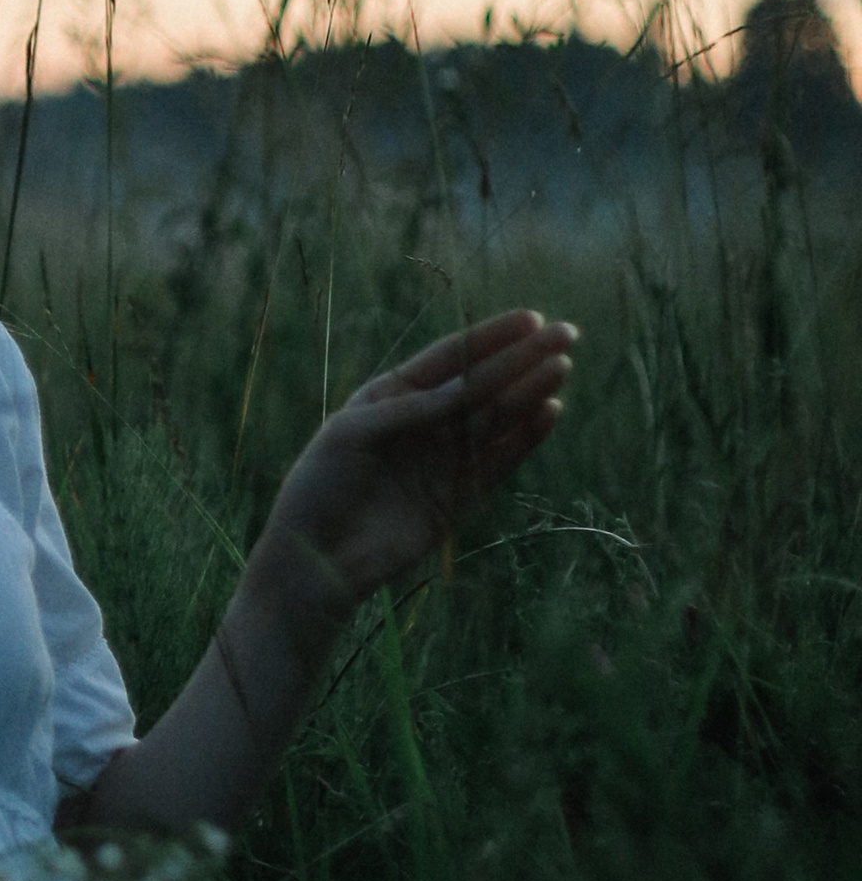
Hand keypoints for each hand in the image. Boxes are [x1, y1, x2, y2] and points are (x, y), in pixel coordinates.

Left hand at [253, 308, 576, 638]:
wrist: (315, 561)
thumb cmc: (319, 488)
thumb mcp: (353, 434)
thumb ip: (411, 410)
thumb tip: (468, 387)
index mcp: (391, 396)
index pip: (449, 358)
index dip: (489, 338)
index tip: (530, 319)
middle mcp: (423, 424)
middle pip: (481, 383)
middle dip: (522, 359)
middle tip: (566, 334)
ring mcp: (443, 460)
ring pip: (496, 419)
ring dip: (529, 392)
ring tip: (561, 367)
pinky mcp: (460, 497)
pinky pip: (499, 461)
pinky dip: (524, 439)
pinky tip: (550, 413)